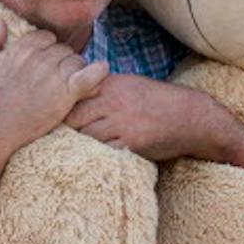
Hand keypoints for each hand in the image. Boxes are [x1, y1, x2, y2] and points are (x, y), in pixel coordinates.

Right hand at [0, 20, 107, 157]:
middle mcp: (40, 58)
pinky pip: (90, 77)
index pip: (45, 37)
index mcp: (22, 48)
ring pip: (76, 61)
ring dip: (75, 69)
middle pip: (62, 49)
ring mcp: (54, 76)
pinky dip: (98, 72)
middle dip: (60, 60)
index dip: (45, 48)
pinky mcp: (65, 95)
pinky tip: (102, 71)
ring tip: (69, 84)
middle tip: (55, 78)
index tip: (43, 62)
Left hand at [66, 74, 225, 162]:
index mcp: (110, 85)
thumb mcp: (128, 84)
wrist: (191, 115)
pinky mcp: (132, 143)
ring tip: (70, 152)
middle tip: (56, 139)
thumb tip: (72, 94)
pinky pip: (104, 152)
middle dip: (64, 130)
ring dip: (79, 145)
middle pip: (73, 118)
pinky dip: (97, 156)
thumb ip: (100, 88)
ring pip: (86, 137)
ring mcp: (122, 123)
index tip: (53, 117)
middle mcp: (113, 102)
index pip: (72, 96)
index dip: (60, 109)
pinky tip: (93, 158)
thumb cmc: (156, 100)